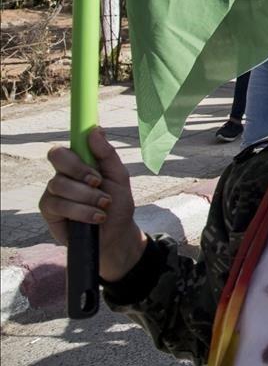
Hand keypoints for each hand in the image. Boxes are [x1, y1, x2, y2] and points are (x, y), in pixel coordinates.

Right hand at [39, 129, 146, 281]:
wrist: (116, 235)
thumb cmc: (117, 204)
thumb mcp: (120, 178)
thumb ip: (108, 155)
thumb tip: (95, 130)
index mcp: (81, 162)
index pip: (70, 143)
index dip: (76, 144)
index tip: (91, 149)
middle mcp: (64, 174)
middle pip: (57, 156)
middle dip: (80, 169)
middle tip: (98, 181)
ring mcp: (54, 192)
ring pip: (60, 183)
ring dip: (87, 196)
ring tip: (104, 205)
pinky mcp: (49, 211)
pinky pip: (58, 204)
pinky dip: (81, 211)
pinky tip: (96, 217)